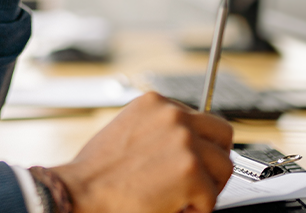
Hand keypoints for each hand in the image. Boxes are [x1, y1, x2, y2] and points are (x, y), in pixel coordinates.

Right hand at [51, 92, 233, 212]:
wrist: (82, 191)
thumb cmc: (98, 171)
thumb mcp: (127, 128)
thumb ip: (158, 127)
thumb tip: (183, 140)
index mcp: (155, 102)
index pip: (201, 118)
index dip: (198, 145)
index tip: (189, 160)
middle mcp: (173, 115)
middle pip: (222, 135)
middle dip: (214, 159)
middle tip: (198, 179)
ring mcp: (184, 141)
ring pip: (223, 168)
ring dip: (206, 187)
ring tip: (180, 195)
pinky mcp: (191, 170)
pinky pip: (212, 197)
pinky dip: (196, 210)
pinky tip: (172, 206)